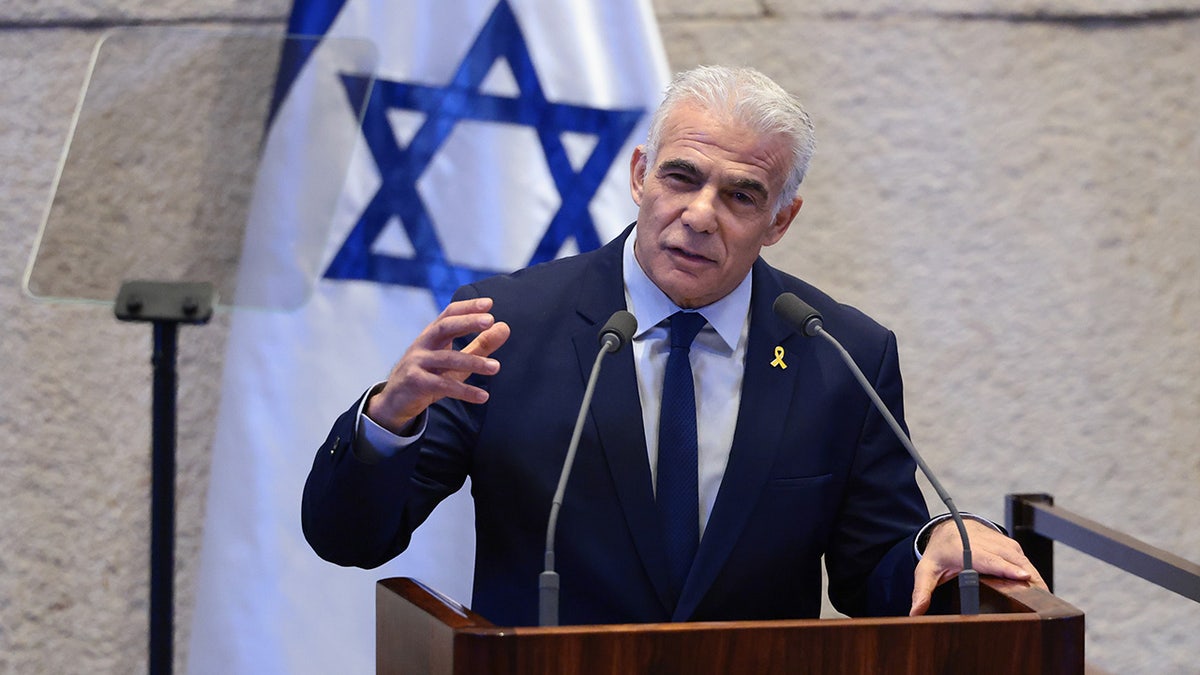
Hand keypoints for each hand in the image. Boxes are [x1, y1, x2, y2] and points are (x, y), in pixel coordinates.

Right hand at [366, 297, 510, 433]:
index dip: (468, 307)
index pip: (449, 314)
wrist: (396, 400)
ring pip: (447, 359)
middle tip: (490, 320)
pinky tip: (483, 397)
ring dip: (473, 362)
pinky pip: (443, 385)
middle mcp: (423, 344)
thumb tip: (505, 327)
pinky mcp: (416, 383)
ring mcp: (417, 362)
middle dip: (467, 322)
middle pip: (445, 327)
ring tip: (496, 367)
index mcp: (433, 335)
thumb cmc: (430, 375)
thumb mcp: (456, 360)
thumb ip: (480, 344)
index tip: (489, 303)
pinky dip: (465, 391)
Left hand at [909, 518, 1047, 615]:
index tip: (1022, 576)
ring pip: (1019, 558)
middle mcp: (984, 541)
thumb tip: (915, 612)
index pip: (987, 558)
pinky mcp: (1008, 544)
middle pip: (1009, 558)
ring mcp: (998, 541)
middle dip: (1026, 575)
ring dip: (1032, 574)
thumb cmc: (939, 553)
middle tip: (1041, 594)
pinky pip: (1023, 557)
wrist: (949, 527)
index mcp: (963, 548)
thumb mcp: (926, 570)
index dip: (1006, 568)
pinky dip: (1031, 571)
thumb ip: (921, 590)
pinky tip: (1039, 587)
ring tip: (1044, 595)